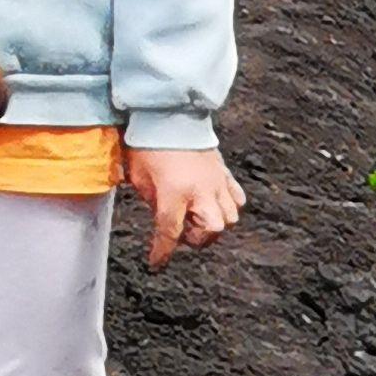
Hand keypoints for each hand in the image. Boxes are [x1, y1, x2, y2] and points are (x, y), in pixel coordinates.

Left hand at [127, 146, 244, 266]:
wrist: (169, 112)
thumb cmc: (148, 141)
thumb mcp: (138, 176)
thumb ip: (151, 200)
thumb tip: (160, 215)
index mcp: (175, 192)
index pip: (170, 232)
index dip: (162, 252)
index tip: (156, 263)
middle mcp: (201, 191)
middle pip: (211, 231)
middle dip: (195, 238)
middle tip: (181, 231)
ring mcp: (216, 181)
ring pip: (229, 217)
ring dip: (213, 224)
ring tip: (198, 218)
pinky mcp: (223, 171)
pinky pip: (236, 197)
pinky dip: (229, 205)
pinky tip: (215, 203)